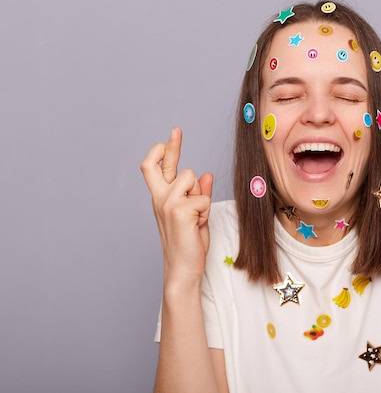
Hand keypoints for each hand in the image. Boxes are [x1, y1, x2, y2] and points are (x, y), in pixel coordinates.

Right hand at [140, 127, 213, 281]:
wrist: (184, 268)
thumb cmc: (189, 244)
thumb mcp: (197, 215)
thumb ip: (199, 194)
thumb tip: (206, 174)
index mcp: (161, 198)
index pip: (156, 168)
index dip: (164, 151)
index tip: (171, 136)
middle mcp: (160, 198)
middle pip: (161, 164)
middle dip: (172, 147)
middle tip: (176, 130)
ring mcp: (167, 203)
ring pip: (191, 177)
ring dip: (200, 195)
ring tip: (196, 217)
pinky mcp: (179, 211)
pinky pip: (202, 198)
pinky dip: (205, 211)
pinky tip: (198, 225)